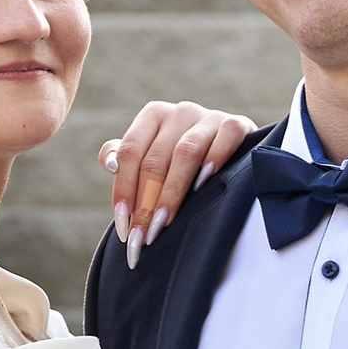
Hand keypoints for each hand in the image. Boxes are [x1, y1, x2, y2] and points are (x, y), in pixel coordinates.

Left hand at [97, 99, 254, 265]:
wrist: (235, 151)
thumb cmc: (182, 160)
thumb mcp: (152, 155)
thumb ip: (126, 158)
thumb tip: (110, 164)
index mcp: (153, 116)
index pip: (129, 152)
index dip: (124, 189)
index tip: (123, 226)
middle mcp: (179, 112)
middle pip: (155, 158)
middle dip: (146, 202)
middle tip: (142, 236)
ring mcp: (208, 117)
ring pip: (185, 152)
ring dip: (171, 192)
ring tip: (163, 224)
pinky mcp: (237, 124)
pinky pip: (225, 138)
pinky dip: (214, 159)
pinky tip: (204, 184)